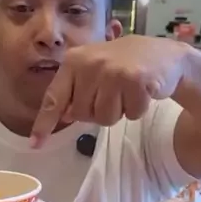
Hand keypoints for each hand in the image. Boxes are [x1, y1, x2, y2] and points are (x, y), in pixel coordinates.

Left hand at [30, 36, 189, 145]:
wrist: (165, 56)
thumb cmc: (124, 65)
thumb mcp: (94, 71)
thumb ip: (76, 90)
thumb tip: (64, 115)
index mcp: (73, 60)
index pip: (54, 98)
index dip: (44, 123)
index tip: (35, 145)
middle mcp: (89, 63)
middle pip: (82, 115)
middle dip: (97, 112)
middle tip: (113, 93)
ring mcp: (112, 70)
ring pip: (105, 119)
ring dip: (119, 112)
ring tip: (127, 92)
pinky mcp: (135, 79)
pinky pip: (130, 115)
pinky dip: (138, 109)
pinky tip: (143, 91)